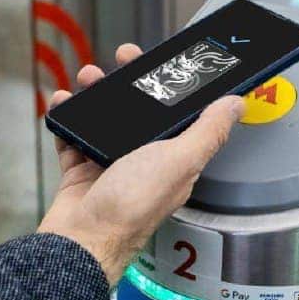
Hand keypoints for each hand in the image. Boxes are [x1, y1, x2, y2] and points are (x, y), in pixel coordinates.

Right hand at [38, 43, 244, 284]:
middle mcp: (144, 162)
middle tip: (121, 58)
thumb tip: (237, 105)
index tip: (163, 60)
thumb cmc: (131, 207)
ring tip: (87, 78)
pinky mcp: (82, 172)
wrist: (81, 241)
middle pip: (138, 111)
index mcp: (174, 159)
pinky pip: (73, 136)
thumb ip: (208, 132)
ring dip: (96, 94)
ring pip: (104, 119)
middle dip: (130, 81)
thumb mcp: (179, 160)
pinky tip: (62, 102)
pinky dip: (66, 118)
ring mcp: (111, 167)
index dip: (172, 83)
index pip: (178, 112)